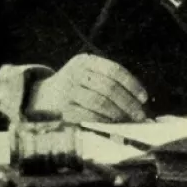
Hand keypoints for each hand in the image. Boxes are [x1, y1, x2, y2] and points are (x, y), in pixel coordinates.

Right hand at [26, 54, 147, 122]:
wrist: (42, 97)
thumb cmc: (76, 88)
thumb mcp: (88, 76)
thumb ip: (110, 84)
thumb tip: (138, 103)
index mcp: (85, 61)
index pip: (114, 70)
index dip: (132, 84)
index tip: (143, 98)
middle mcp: (75, 72)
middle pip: (109, 87)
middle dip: (128, 103)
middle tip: (139, 115)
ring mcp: (67, 90)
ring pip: (100, 102)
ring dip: (118, 114)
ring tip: (128, 122)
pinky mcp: (62, 108)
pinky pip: (89, 116)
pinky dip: (104, 122)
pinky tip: (112, 126)